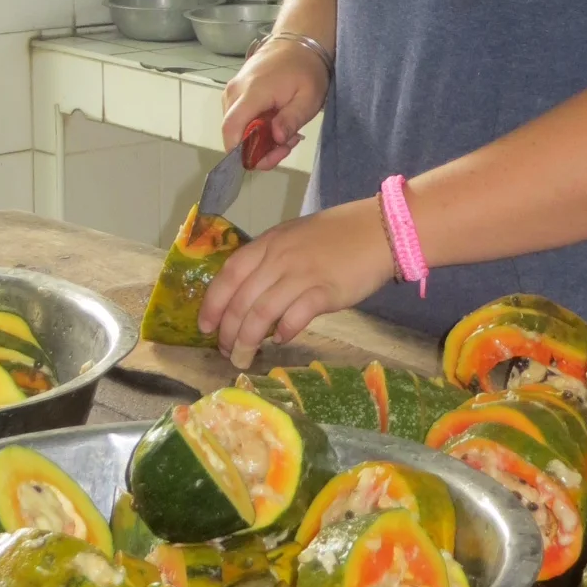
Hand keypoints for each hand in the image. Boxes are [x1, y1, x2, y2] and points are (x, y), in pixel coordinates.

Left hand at [198, 200, 394, 365]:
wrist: (380, 229)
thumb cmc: (337, 236)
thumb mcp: (295, 239)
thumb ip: (272, 262)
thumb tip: (251, 298)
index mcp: (268, 243)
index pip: (228, 275)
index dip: (212, 303)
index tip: (205, 326)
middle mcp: (279, 257)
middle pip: (241, 300)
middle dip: (228, 331)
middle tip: (225, 351)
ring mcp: (301, 274)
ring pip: (261, 313)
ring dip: (248, 340)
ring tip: (244, 357)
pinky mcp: (324, 291)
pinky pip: (294, 317)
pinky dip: (283, 332)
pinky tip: (282, 341)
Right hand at [221, 39, 329, 168]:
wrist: (297, 41)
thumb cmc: (306, 68)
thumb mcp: (309, 97)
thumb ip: (291, 119)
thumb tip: (275, 138)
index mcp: (252, 92)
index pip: (231, 128)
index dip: (240, 152)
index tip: (266, 159)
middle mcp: (234, 92)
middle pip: (233, 133)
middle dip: (258, 149)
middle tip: (287, 144)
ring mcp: (232, 91)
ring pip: (236, 128)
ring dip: (259, 139)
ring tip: (286, 132)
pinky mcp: (235, 92)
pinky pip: (239, 118)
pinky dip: (256, 128)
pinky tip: (277, 123)